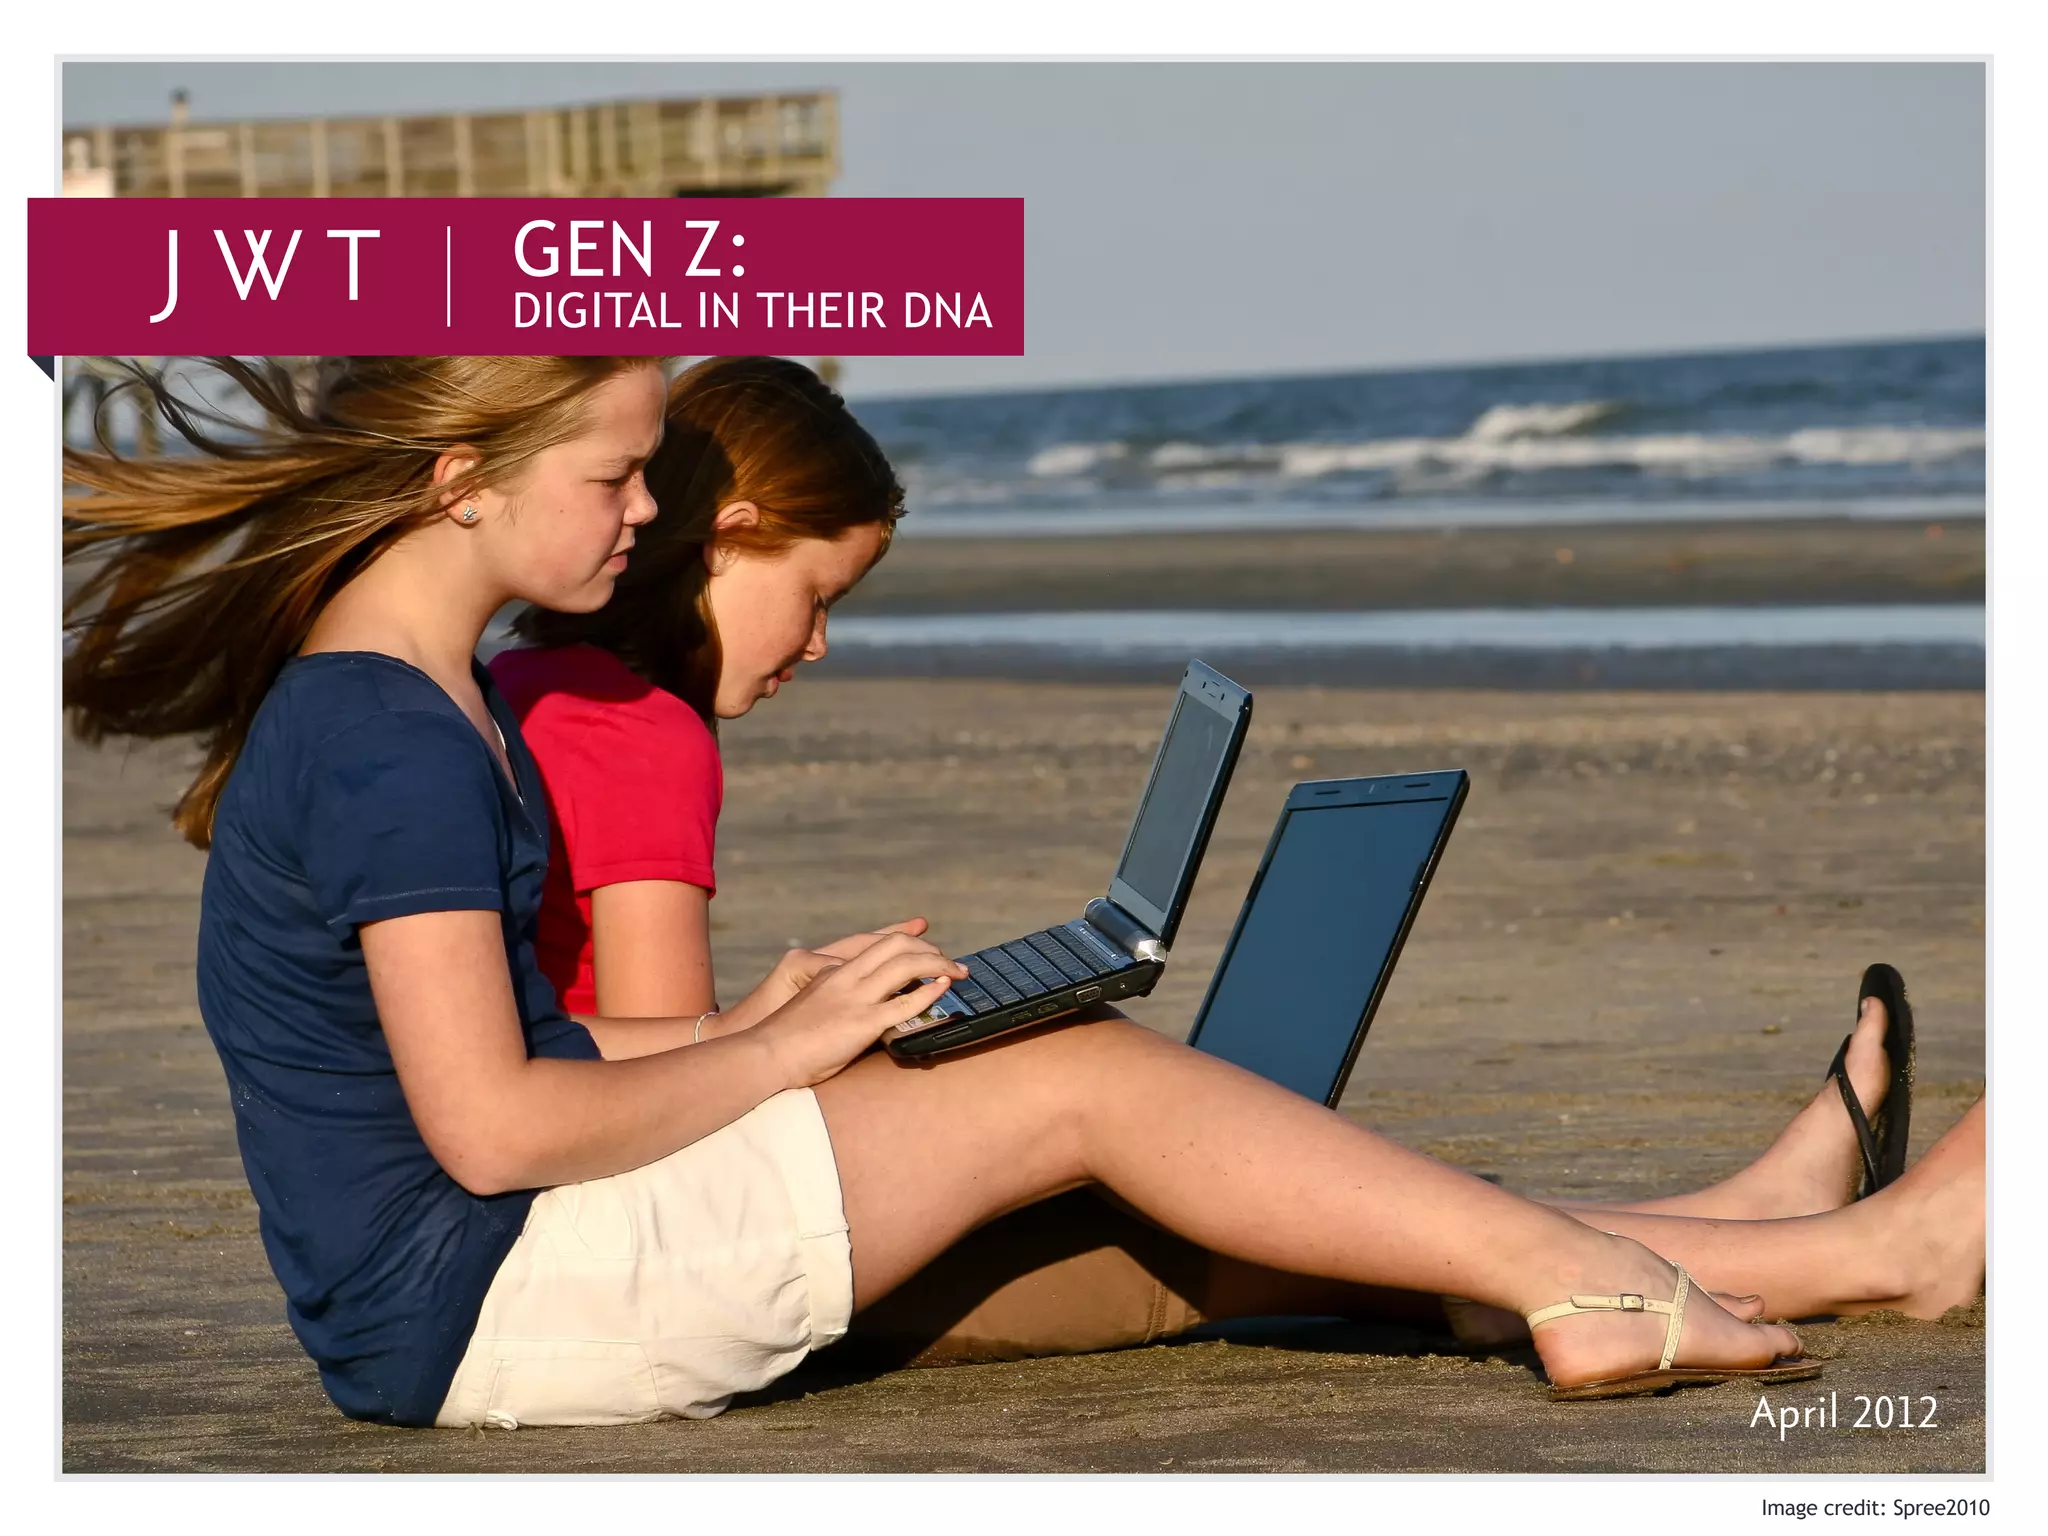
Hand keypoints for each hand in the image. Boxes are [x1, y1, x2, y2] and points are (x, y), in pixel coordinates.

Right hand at [752, 931, 967, 1088]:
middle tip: (947, 960)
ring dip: (938, 965)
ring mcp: (856, 998)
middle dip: (927, 949)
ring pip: (906, 966)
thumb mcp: (810, 1005)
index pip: (873, 942)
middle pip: (895, 946)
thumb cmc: (784, 1040)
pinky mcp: (863, 1023)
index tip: (923, 931)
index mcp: (831, 972)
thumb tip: (855, 1003)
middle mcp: (846, 977)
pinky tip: (943, 990)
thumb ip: (833, 996)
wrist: (765, 1054)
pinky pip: (905, 1003)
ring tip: (957, 972)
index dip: (902, 935)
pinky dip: (929, 993)